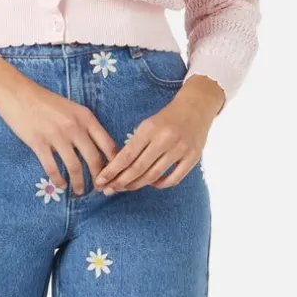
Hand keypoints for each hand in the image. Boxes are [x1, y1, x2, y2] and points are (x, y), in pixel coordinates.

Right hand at [0, 55, 116, 195]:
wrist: (18, 94)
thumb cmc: (46, 101)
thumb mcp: (73, 109)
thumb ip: (85, 126)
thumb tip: (98, 148)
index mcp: (86, 118)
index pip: (108, 144)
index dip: (114, 163)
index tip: (113, 175)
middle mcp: (75, 127)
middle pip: (94, 159)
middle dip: (99, 178)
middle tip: (99, 189)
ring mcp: (56, 136)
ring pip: (74, 167)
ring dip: (79, 183)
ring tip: (79, 191)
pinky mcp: (39, 143)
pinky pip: (52, 168)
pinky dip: (58, 180)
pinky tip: (60, 185)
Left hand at [92, 75, 224, 191]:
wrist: (196, 107)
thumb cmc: (166, 118)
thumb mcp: (147, 125)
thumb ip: (135, 145)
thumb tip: (118, 168)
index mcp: (150, 129)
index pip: (127, 155)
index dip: (112, 170)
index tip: (100, 180)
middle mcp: (165, 139)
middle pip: (138, 168)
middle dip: (121, 181)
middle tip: (109, 189)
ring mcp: (180, 149)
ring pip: (154, 175)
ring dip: (137, 185)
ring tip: (126, 188)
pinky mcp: (193, 157)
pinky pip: (174, 179)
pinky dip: (160, 184)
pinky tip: (152, 184)